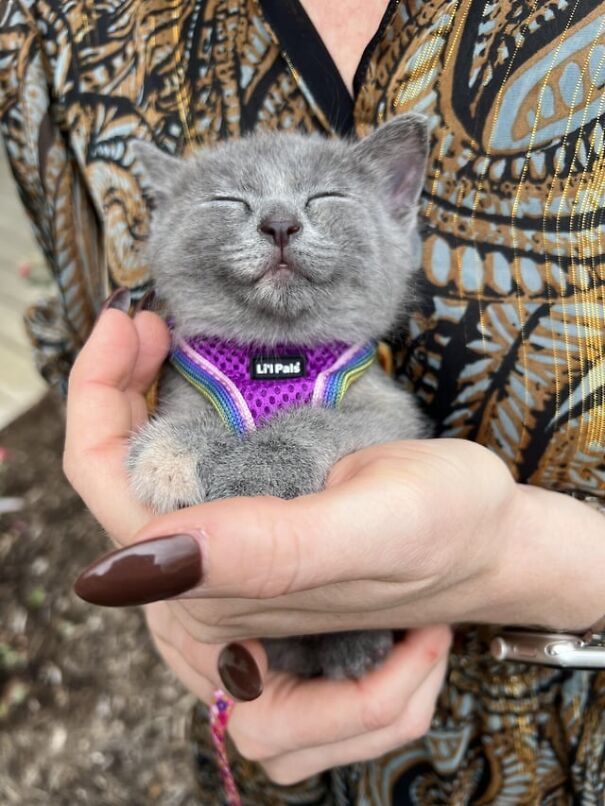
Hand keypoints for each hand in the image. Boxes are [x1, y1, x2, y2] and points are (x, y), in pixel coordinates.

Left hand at [64, 296, 450, 782]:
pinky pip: (185, 466)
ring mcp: (230, 557)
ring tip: (163, 336)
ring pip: (143, 471)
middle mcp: (210, 583)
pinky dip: (175, 409)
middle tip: (145, 321)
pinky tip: (199, 372)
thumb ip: (270, 553)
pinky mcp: (256, 529)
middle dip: (110, 392)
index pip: (114, 498)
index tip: (132, 326)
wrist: (492, 539)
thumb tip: (131, 564)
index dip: (98, 406)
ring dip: (136, 398)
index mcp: (220, 594)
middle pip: (116, 482)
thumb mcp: (374, 530)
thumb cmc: (449, 531)